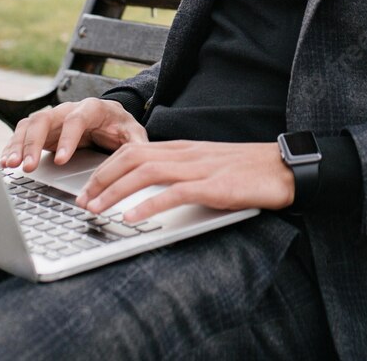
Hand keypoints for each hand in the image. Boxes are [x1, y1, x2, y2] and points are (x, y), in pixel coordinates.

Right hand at [0, 99, 147, 172]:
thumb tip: (136, 156)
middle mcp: (68, 109)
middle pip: (45, 119)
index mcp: (92, 108)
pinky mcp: (42, 130)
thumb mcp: (133, 135)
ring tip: (10, 165)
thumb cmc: (120, 127)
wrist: (110, 121)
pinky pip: (22, 134)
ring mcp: (53, 119)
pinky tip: (5, 163)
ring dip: (18, 145)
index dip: (67, 139)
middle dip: (33, 143)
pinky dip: (12, 147)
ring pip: (30, 125)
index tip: (61, 160)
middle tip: (27, 165)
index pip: (76, 119)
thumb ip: (135, 143)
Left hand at [75, 140, 293, 223]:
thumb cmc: (249, 171)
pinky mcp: (213, 186)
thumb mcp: (209, 166)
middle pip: (131, 157)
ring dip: (115, 192)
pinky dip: (148, 206)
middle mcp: (186, 153)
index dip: (105, 167)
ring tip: (96, 210)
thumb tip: (153, 190)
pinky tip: (131, 218)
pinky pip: (173, 193)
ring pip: (145, 173)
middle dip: (100, 179)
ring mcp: (199, 168)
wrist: (285, 168)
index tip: (87, 187)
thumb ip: (182, 172)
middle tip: (81, 201)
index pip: (133, 149)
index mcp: (183, 148)